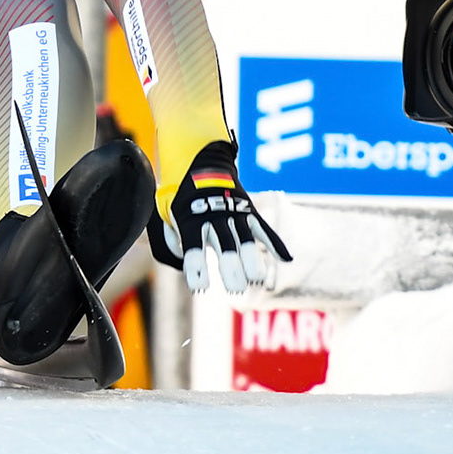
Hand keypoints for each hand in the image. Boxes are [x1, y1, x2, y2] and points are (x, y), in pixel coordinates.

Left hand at [153, 142, 291, 294]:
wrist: (202, 163)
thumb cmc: (182, 196)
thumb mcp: (166, 212)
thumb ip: (171, 238)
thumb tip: (182, 259)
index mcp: (190, 220)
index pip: (193, 248)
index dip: (197, 268)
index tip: (200, 287)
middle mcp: (214, 217)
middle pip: (225, 246)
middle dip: (230, 268)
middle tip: (235, 290)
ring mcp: (235, 213)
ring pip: (246, 239)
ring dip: (252, 260)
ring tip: (256, 280)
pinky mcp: (249, 211)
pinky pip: (265, 228)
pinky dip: (276, 243)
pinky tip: (286, 259)